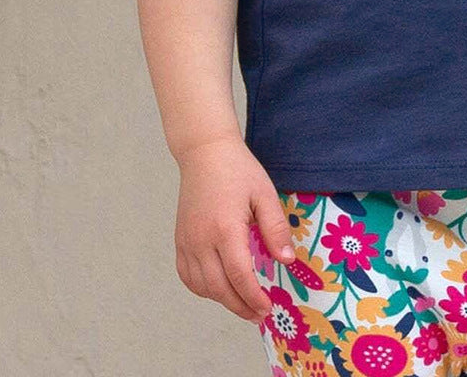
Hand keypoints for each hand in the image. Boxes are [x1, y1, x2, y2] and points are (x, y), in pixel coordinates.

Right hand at [173, 134, 295, 323]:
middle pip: (218, 288)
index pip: (239, 276)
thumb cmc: (238, 170)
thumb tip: (287, 261)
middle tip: (259, 314)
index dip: (253, 297)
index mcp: (225, 229)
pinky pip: (187, 275)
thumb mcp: (265, 194)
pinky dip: (202, 289)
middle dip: (240, 306)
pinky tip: (218, 287)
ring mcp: (187, 241)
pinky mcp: (180, 240)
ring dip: (222, 300)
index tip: (267, 308)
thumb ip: (275, 229)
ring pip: (201, 286)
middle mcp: (201, 240)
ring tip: (243, 303)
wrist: (204, 152)